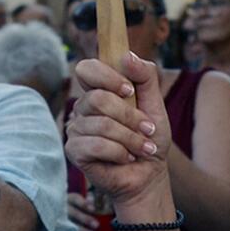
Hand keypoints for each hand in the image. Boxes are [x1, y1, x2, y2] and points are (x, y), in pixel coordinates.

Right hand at [64, 54, 171, 214]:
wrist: (149, 174)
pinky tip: (127, 158)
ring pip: (101, 125)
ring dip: (130, 139)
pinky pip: (96, 145)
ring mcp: (76, 129)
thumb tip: (126, 55)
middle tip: (146, 128)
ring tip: (142, 148)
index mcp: (98, 91)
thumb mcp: (155, 104)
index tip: (129, 90)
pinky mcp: (74, 150)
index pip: (86, 69)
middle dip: (129, 116)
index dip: (107, 76)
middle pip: (97, 99)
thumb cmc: (149, 138)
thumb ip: (145, 77)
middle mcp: (82, 107)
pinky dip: (120, 153)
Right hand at [65, 191, 99, 230]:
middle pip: (73, 213)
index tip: (93, 209)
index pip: (75, 199)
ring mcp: (61, 221)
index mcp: (67, 199)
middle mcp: (62, 209)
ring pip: (71, 226)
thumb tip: (92, 198)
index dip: (84, 204)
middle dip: (85, 219)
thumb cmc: (71, 205)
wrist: (52, 212)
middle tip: (96, 225)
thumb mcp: (76, 199)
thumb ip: (86, 199)